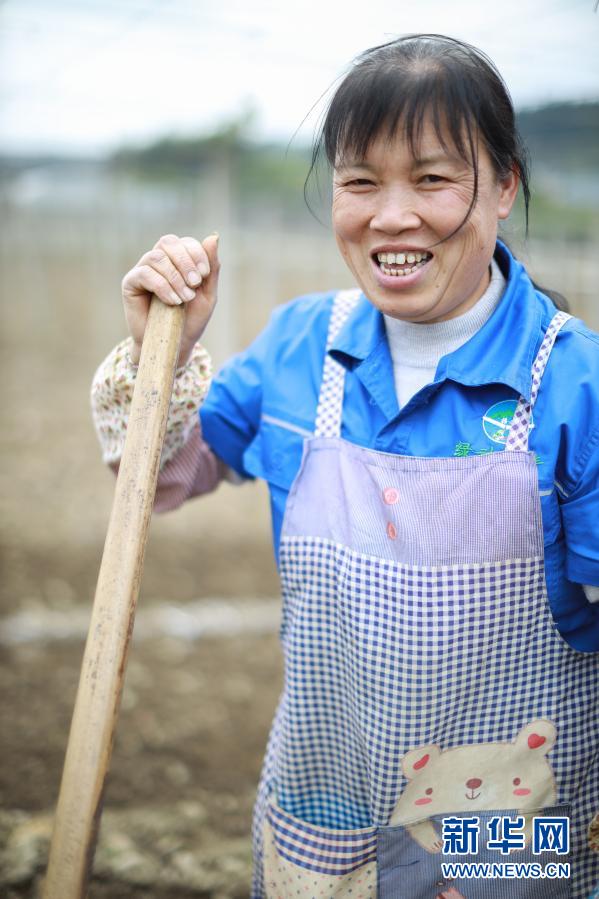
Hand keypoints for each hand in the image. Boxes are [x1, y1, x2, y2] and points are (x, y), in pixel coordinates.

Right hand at [121, 232, 219, 365]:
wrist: (174, 345)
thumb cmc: (190, 320)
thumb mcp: (207, 294)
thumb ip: (211, 268)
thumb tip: (213, 237)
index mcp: (178, 261)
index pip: (185, 242)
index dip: (195, 253)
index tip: (204, 275)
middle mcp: (159, 261)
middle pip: (168, 242)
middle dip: (185, 260)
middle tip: (195, 283)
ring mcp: (143, 270)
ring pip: (156, 257)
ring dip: (175, 277)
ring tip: (184, 299)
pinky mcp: (130, 283)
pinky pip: (144, 274)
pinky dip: (162, 286)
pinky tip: (172, 302)